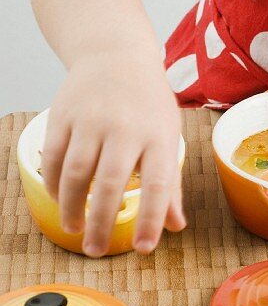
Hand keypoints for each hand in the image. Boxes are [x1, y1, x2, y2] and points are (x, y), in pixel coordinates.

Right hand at [41, 47, 186, 256]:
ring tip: (75, 228)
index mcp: (158, 134)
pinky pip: (53, 157)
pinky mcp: (64, 114)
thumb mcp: (167, 134)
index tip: (144, 248)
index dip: (151, 219)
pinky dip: (53, 184)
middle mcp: (125, 127)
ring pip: (75, 174)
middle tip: (97, 251)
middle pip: (111, 184)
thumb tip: (176, 225)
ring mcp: (92, 119)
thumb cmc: (147, 101)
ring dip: (72, 208)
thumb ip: (169, 181)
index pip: (158, 183)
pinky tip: (59, 198)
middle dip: (102, 224)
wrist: (116, 54)